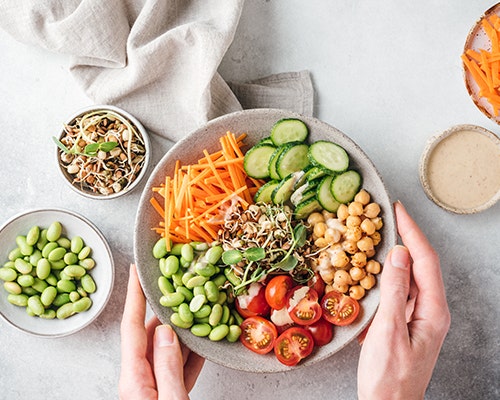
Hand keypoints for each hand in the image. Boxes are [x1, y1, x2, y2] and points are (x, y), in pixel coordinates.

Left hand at [119, 264, 204, 399]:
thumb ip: (168, 367)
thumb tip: (167, 332)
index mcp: (134, 380)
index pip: (131, 327)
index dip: (134, 295)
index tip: (135, 271)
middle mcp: (140, 381)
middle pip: (151, 334)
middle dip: (168, 309)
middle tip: (181, 286)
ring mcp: (154, 388)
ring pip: (167, 350)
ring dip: (183, 331)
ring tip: (199, 310)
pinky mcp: (168, 396)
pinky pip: (179, 368)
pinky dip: (191, 354)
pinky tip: (204, 343)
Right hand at [357, 202, 450, 399]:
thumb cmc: (388, 377)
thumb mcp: (388, 331)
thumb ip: (394, 291)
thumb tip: (397, 254)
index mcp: (433, 311)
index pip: (425, 261)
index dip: (412, 232)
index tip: (398, 211)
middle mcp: (429, 310)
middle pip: (419, 265)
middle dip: (404, 237)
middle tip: (386, 216)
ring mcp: (417, 316)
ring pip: (408, 277)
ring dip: (393, 255)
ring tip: (377, 235)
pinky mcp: (404, 322)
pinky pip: (398, 291)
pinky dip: (385, 275)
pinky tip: (372, 269)